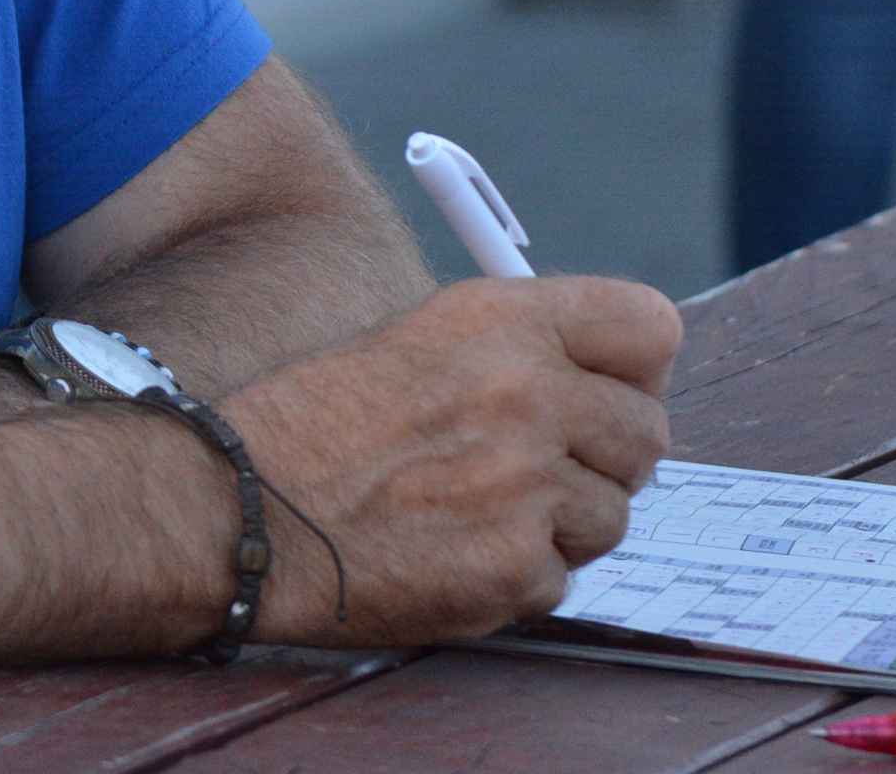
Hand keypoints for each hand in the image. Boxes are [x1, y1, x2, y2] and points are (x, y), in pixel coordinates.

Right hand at [222, 275, 681, 646]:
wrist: (245, 507)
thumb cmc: (321, 422)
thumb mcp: (420, 339)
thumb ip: (518, 349)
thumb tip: (605, 380)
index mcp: (503, 320)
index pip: (649, 326)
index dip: (637, 366)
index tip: (613, 389)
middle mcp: (527, 392)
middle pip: (648, 431)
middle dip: (606, 456)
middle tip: (548, 466)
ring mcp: (526, 485)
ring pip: (614, 514)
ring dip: (562, 522)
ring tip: (481, 511)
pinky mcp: (514, 568)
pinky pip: (561, 576)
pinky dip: (517, 575)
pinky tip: (454, 551)